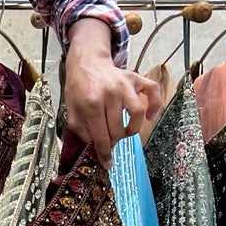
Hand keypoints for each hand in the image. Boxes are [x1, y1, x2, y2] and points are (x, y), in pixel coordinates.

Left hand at [63, 15, 162, 166]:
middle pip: (119, 129)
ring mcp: (125, 85)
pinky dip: (155, 105)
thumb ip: (81, 131)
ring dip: (133, 129)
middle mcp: (110, 94)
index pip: (102, 137)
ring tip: (125, 131)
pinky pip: (153, 91)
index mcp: (92, 104)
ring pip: (138, 114)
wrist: (86, 62)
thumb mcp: (71, 111)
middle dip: (114, 141)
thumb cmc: (78, 88)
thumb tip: (95, 148)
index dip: (104, 153)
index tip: (107, 163)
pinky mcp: (135, 79)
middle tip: (110, 140)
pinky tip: (149, 116)